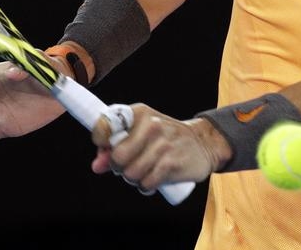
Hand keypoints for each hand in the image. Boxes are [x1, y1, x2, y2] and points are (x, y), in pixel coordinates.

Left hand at [90, 104, 230, 192]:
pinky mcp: (171, 163)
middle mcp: (151, 126)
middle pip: (117, 156)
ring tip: (143, 172)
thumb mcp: (142, 132)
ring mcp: (162, 144)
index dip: (100, 140)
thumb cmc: (165, 138)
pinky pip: (145, 183)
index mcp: (139, 113)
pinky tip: (152, 180)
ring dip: (133, 178)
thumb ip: (116, 146)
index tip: (105, 148)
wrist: (203, 143)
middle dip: (118, 167)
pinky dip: (146, 186)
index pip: (106, 124)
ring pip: (130, 173)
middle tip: (127, 165)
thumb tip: (97, 165)